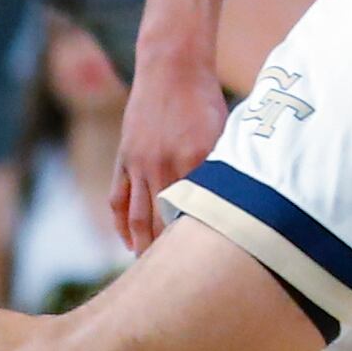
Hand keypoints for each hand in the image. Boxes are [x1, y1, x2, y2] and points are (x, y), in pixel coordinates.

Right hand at [111, 40, 227, 252]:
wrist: (172, 66)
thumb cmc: (206, 100)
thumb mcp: (223, 133)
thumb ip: (222, 171)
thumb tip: (233, 208)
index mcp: (195, 160)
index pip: (195, 214)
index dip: (197, 246)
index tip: (204, 271)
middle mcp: (164, 165)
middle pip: (162, 224)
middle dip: (168, 256)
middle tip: (177, 284)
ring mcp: (140, 163)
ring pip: (137, 217)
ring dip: (142, 247)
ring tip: (150, 272)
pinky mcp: (125, 158)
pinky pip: (118, 199)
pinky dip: (121, 225)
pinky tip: (129, 242)